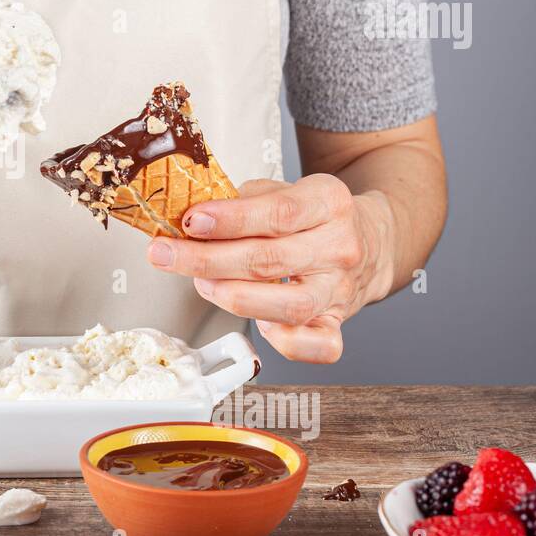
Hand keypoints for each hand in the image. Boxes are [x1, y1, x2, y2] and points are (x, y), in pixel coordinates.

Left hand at [146, 174, 395, 362]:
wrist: (369, 240)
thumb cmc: (312, 215)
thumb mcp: (285, 188)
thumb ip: (242, 200)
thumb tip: (191, 219)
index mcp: (330, 202)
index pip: (278, 213)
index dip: (230, 220)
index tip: (191, 221)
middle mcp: (340, 247)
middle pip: (270, 260)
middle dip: (206, 259)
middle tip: (166, 254)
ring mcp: (341, 290)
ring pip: (287, 306)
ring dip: (231, 296)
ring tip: (199, 282)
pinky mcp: (338, 323)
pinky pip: (317, 347)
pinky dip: (284, 342)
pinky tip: (256, 324)